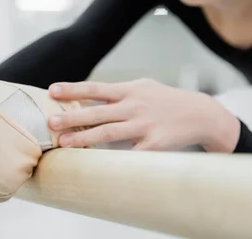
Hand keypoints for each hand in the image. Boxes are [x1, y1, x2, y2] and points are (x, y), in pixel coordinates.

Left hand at [47, 78, 238, 151]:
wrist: (200, 113)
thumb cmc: (165, 100)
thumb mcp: (143, 87)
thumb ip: (117, 91)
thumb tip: (87, 95)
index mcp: (130, 90)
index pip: (96, 88)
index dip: (73, 89)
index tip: (51, 90)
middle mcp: (135, 106)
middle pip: (99, 112)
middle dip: (73, 116)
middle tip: (51, 121)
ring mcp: (144, 125)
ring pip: (109, 132)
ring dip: (85, 138)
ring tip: (64, 142)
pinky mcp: (154, 144)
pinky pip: (131, 153)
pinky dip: (115, 159)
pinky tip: (98, 165)